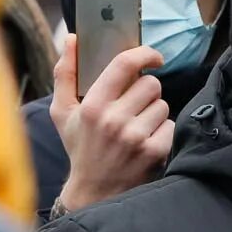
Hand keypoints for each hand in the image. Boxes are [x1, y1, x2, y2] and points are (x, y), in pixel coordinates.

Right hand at [50, 37, 174, 211]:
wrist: (94, 193)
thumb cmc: (79, 146)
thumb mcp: (62, 112)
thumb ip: (65, 73)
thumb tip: (72, 38)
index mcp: (92, 106)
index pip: (124, 64)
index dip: (144, 53)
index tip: (153, 57)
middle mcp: (114, 121)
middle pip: (151, 84)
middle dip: (146, 92)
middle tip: (134, 105)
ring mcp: (135, 137)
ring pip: (162, 105)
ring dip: (154, 112)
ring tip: (137, 126)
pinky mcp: (154, 152)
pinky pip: (170, 125)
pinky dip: (161, 131)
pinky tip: (146, 142)